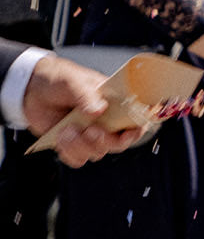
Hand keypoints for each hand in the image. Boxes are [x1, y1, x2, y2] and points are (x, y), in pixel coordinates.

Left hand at [20, 54, 143, 167]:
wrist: (31, 89)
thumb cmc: (59, 79)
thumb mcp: (73, 81)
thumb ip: (86, 95)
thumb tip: (99, 110)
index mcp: (115, 102)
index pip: (136, 120)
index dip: (137, 130)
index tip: (127, 133)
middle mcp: (106, 120)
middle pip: (118, 143)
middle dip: (104, 141)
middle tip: (90, 131)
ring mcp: (89, 133)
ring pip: (96, 153)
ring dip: (81, 145)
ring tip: (66, 129)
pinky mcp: (73, 144)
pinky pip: (77, 159)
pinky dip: (69, 152)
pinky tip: (60, 137)